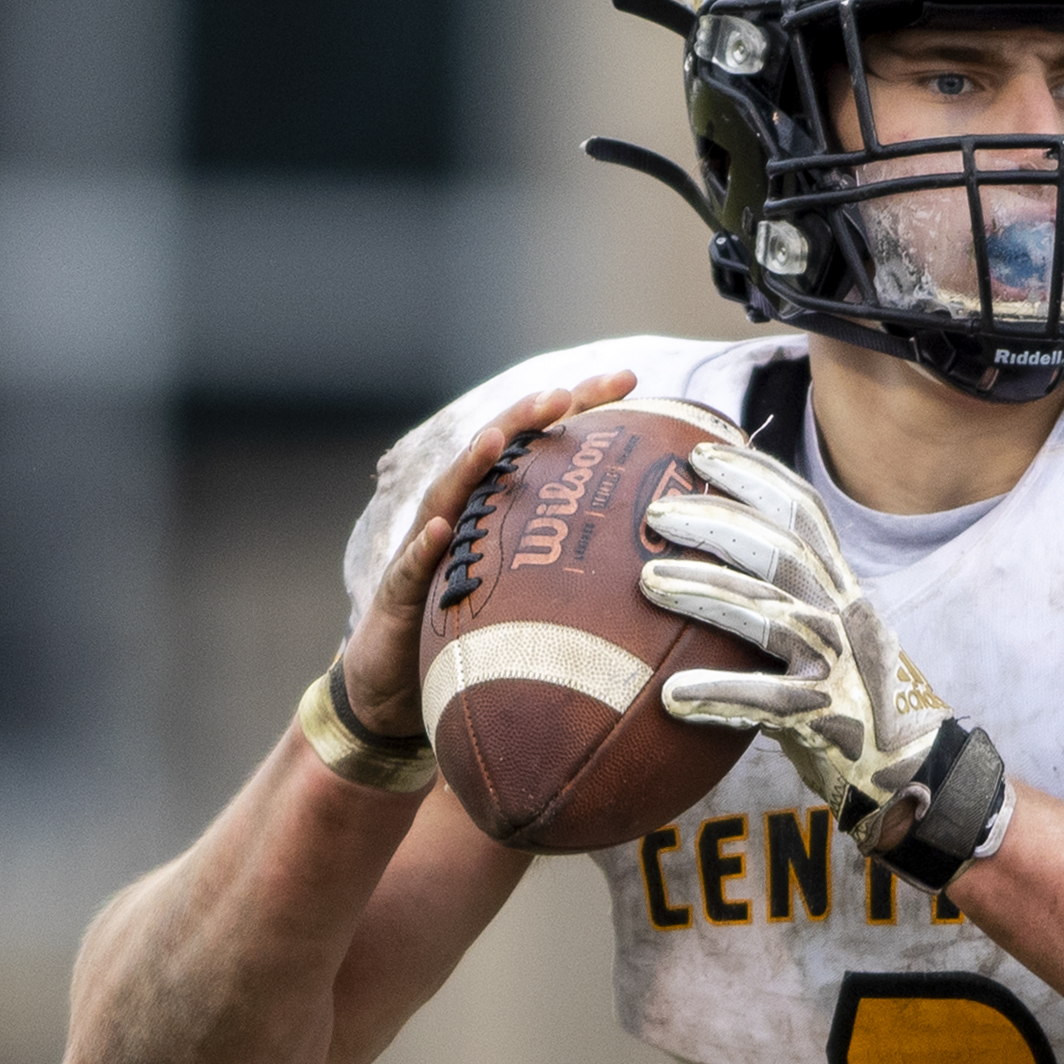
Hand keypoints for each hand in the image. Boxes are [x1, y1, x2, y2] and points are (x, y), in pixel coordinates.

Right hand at [340, 371, 638, 739]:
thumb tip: (666, 558)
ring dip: (470, 465)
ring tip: (497, 439)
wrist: (396, 683)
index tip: (628, 380)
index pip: (540, 445)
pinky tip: (441, 529)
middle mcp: (460, 515)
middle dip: (526, 417)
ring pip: (448, 496)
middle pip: (495, 453)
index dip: (580, 407)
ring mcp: (426, 549)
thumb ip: (579, 565)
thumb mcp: (531, 594)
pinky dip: (424, 546)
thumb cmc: (468, 633)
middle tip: (563, 393)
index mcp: (497, 508)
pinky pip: (411, 567)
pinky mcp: (399, 593)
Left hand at [637, 444, 957, 852]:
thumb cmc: (855, 707)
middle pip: (782, 550)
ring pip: (770, 614)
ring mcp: (841, 665)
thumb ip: (786, 605)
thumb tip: (717, 573)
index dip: (755, 476)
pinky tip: (672, 696)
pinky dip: (720, 694)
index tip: (703, 452)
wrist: (917, 777)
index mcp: (844, 591)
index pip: (804, 513)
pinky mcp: (829, 717)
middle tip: (656, 511)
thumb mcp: (828, 641)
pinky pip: (769, 700)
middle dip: (718, 521)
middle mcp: (847, 616)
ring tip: (648, 582)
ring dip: (706, 592)